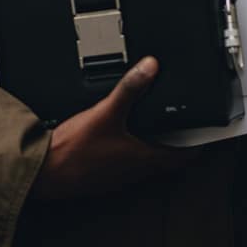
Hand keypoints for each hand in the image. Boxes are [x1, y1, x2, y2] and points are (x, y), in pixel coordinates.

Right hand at [31, 56, 197, 199]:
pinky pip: (123, 167)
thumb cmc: (73, 151)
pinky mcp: (100, 178)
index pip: (181, 156)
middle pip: (164, 161)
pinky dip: (128, 155)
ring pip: (143, 165)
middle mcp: (133, 172)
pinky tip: (116, 142)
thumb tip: (149, 68)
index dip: (195, 147)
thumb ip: (130, 88)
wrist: (44, 172)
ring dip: (150, 150)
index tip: (203, 139)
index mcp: (142, 158)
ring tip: (151, 132)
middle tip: (180, 132)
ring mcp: (117, 178)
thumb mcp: (105, 112)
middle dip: (173, 146)